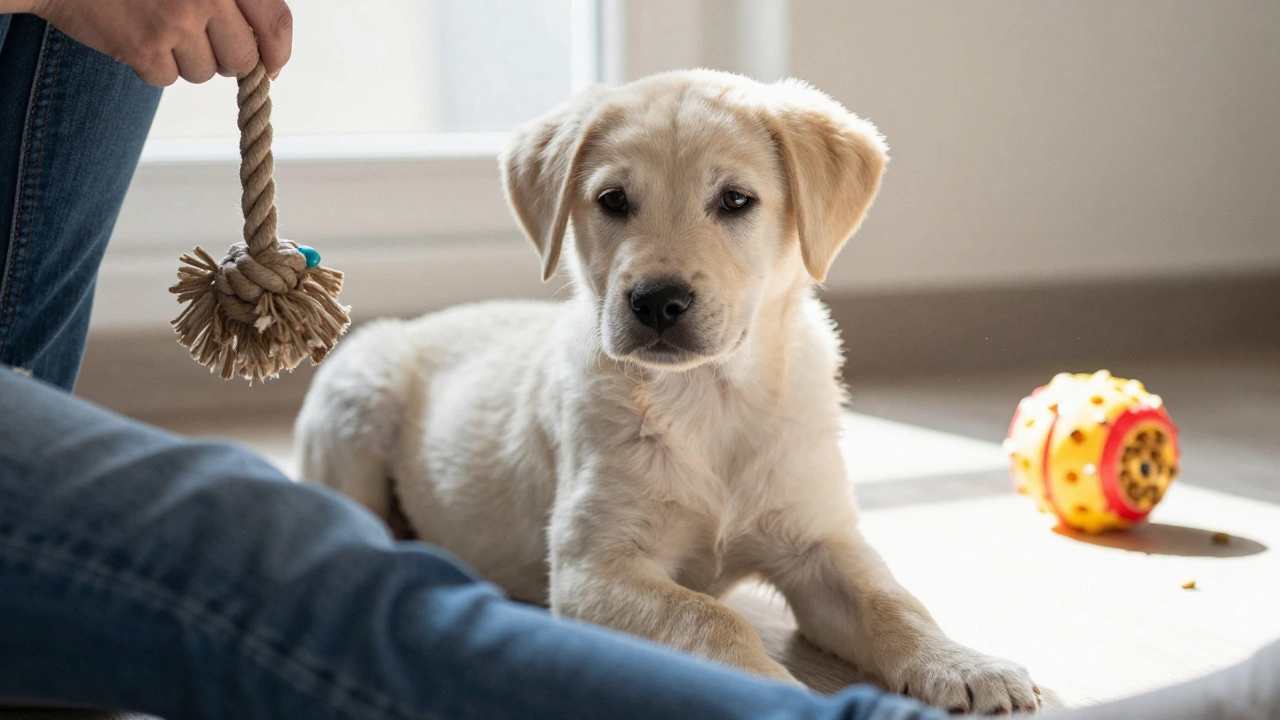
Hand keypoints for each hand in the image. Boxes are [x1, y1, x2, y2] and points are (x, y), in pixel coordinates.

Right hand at [28, 0, 291, 86]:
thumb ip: (233, 0)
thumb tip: (271, 54)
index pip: (275, 21)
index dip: (277, 51)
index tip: (271, 66)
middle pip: (242, 59)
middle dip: (225, 59)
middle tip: (195, 37)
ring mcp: (175, 22)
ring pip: (205, 72)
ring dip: (185, 59)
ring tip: (156, 24)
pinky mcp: (144, 48)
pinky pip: (167, 78)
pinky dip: (152, 65)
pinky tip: (135, 34)